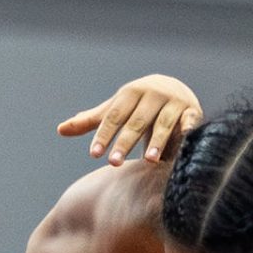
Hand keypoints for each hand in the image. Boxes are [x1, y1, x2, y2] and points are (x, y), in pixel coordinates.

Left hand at [59, 74, 202, 165]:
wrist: (175, 89)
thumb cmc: (138, 106)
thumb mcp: (116, 110)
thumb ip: (91, 121)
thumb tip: (60, 130)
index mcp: (130, 94)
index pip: (114, 117)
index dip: (104, 135)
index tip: (94, 155)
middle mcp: (152, 94)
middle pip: (136, 122)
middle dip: (125, 142)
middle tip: (114, 163)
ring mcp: (174, 102)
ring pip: (163, 123)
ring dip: (157, 140)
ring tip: (148, 160)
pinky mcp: (192, 110)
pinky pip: (190, 121)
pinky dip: (188, 129)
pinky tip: (184, 141)